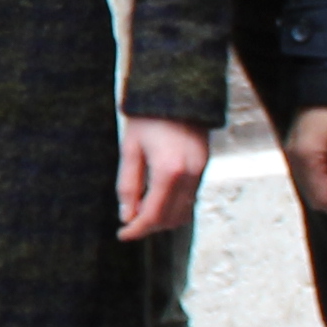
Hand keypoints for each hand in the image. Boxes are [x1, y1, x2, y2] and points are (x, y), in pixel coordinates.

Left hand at [113, 115, 210, 241]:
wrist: (177, 91)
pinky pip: (191, 198)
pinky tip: (157, 200)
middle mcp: (190, 175)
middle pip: (170, 218)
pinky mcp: (204, 166)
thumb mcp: (129, 149)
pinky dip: (174, 206)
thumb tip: (127, 216)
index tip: (122, 235)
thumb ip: (128, 185)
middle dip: (149, 226)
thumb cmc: (147, 117)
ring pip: (184, 211)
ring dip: (163, 219)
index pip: (153, 215)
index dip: (136, 229)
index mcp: (169, 171)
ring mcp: (201, 171)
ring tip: (141, 213)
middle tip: (129, 224)